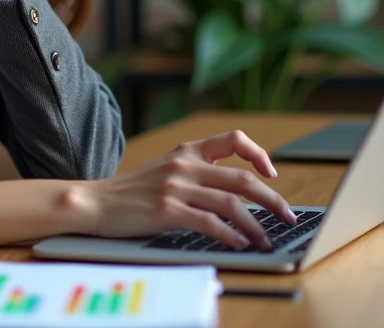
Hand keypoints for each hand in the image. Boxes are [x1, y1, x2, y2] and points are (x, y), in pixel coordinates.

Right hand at [71, 131, 295, 249]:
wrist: (94, 202)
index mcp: (187, 152)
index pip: (233, 139)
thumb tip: (236, 194)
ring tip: (266, 239)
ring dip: (256, 225)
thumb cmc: (131, 191)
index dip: (258, 154)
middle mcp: (185, 165)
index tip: (272, 173)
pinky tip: (240, 244)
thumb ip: (196, 173)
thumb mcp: (165, 170)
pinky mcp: (167, 210)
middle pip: (242, 179)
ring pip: (231, 204)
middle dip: (272, 200)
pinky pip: (209, 223)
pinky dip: (231, 235)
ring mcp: (176, 187)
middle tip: (288, 216)